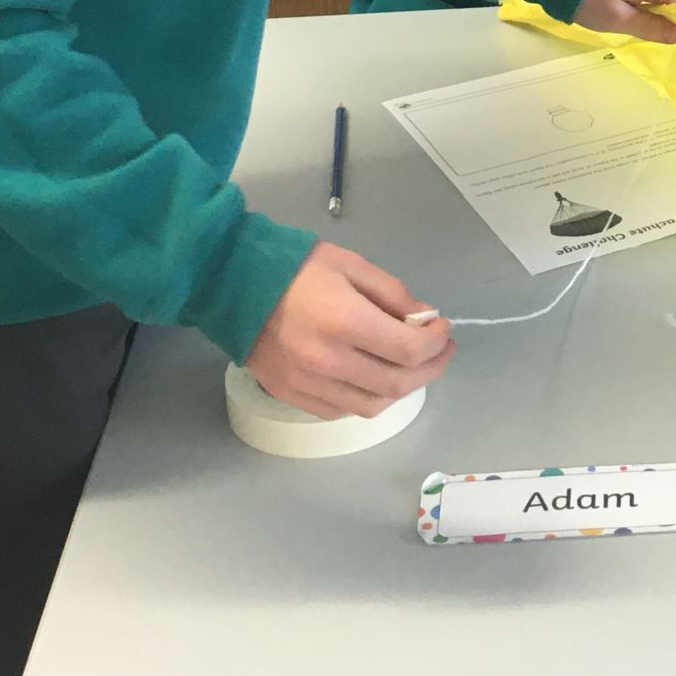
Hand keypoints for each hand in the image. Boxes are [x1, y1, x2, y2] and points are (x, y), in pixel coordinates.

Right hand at [245, 241, 455, 418]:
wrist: (232, 285)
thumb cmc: (296, 268)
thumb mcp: (352, 265)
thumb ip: (392, 294)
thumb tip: (424, 320)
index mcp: (346, 322)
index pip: (409, 350)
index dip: (436, 343)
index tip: (442, 328)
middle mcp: (329, 361)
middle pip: (398, 384)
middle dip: (430, 368)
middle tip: (439, 350)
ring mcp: (309, 384)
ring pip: (373, 404)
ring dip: (402, 388)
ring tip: (412, 366)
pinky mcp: (292, 396)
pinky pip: (343, 410)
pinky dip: (368, 398)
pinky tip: (375, 377)